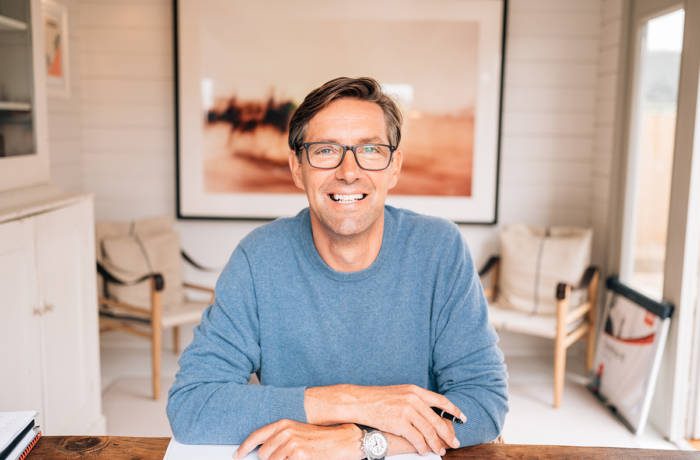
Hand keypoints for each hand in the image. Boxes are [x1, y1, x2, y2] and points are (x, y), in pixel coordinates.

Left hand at [234, 419, 361, 459]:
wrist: (343, 440)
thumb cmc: (321, 438)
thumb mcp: (297, 432)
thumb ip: (280, 438)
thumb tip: (263, 450)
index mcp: (283, 424)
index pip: (257, 435)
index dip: (245, 447)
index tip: (238, 454)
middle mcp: (285, 432)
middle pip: (263, 454)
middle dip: (270, 459)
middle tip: (285, 458)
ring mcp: (292, 444)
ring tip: (297, 457)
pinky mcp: (299, 456)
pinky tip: (302, 459)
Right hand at [305, 384, 464, 455]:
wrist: (360, 401)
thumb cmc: (379, 399)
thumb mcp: (400, 393)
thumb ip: (415, 399)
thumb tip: (429, 411)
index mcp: (415, 390)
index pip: (441, 401)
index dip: (454, 410)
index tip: (463, 418)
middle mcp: (414, 399)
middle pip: (437, 420)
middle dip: (447, 433)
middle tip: (454, 443)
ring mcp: (407, 410)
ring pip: (428, 431)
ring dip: (436, 443)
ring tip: (440, 450)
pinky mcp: (399, 422)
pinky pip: (416, 438)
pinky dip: (422, 447)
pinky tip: (425, 451)